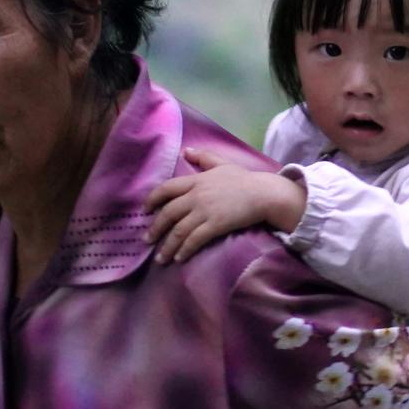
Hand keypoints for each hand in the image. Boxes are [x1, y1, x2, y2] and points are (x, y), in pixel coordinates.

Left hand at [146, 151, 304, 263]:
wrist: (263, 193)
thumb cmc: (244, 179)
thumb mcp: (222, 163)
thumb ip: (203, 157)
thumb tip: (186, 150)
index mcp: (196, 180)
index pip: (166, 188)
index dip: (152, 199)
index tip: (145, 210)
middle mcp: (196, 196)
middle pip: (168, 213)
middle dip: (155, 229)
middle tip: (147, 240)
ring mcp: (205, 211)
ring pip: (178, 231)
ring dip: (167, 246)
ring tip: (160, 258)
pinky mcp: (215, 225)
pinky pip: (194, 240)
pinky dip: (184, 250)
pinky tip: (179, 258)